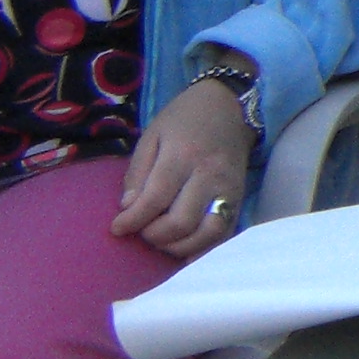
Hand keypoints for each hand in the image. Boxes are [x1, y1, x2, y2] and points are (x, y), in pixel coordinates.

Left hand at [113, 76, 255, 259]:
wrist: (230, 106)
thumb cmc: (184, 119)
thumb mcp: (152, 135)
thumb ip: (138, 172)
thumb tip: (128, 209)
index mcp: (183, 155)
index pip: (156, 198)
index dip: (133, 220)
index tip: (118, 228)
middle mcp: (209, 175)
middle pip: (181, 222)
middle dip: (155, 235)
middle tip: (142, 231)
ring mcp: (229, 189)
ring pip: (207, 233)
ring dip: (180, 246)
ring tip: (164, 240)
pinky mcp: (240, 198)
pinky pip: (225, 233)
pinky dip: (206, 248)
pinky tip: (187, 252)